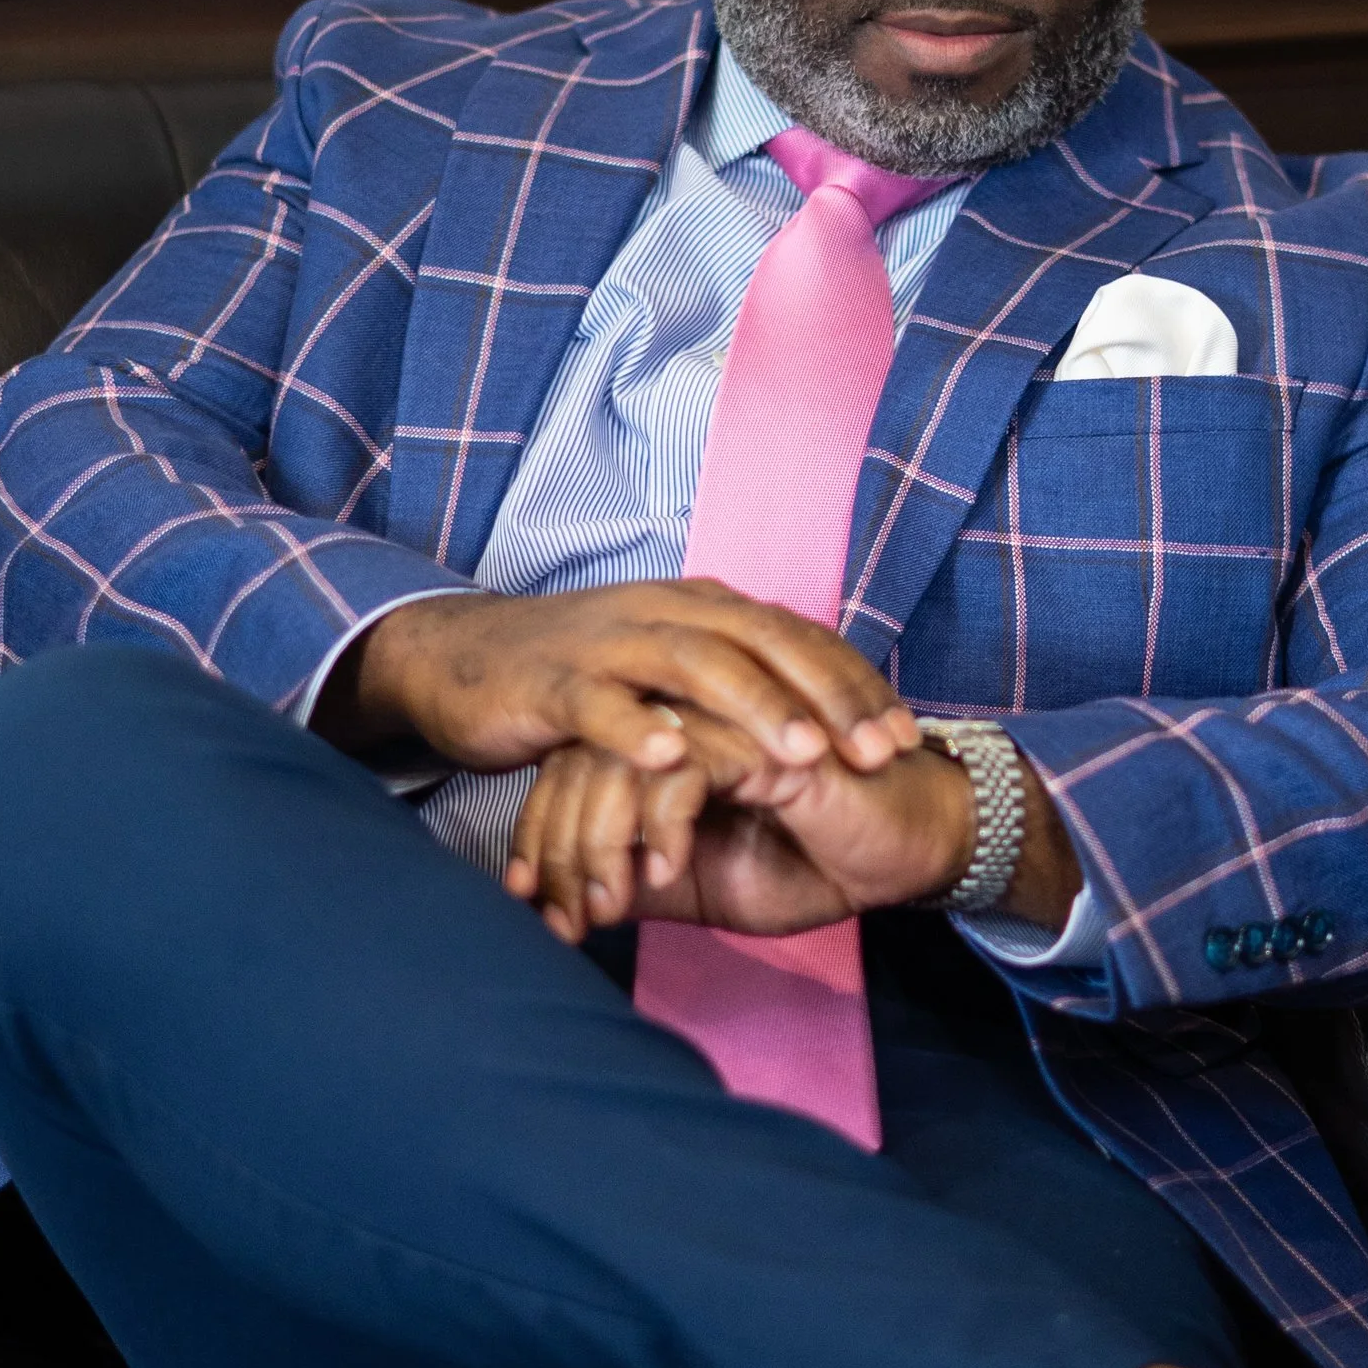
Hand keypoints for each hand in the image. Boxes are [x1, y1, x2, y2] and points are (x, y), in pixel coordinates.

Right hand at [314, 584, 919, 786]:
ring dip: (754, 708)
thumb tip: (822, 722)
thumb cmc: (582, 677)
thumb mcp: (671, 670)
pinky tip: (672, 757)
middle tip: (878, 753)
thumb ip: (737, 684)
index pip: (797, 639)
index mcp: (703, 610)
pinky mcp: (554, 682)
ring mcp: (610, 643)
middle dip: (827, 698)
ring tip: (802, 757)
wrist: (462, 659)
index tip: (906, 740)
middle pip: (764, 644)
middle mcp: (667, 612)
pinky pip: (600, 703)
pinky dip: (637, 728)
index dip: (855, 686)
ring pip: (694, 665)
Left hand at [507, 723, 1082, 943]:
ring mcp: (718, 718)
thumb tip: (557, 906)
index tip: (538, 910)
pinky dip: (662, 828)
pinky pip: (680, 770)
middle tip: (562, 920)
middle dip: (557, 850)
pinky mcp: (757, 735)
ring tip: (608, 907)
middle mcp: (682, 716)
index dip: (544, 844)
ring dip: (600, 844)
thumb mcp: (701, 889)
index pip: (569, 774)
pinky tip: (667, 873)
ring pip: (616, 761)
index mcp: (662, 742)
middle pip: (576, 762)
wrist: (905, 854)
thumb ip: (634, 881)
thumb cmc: (813, 863)